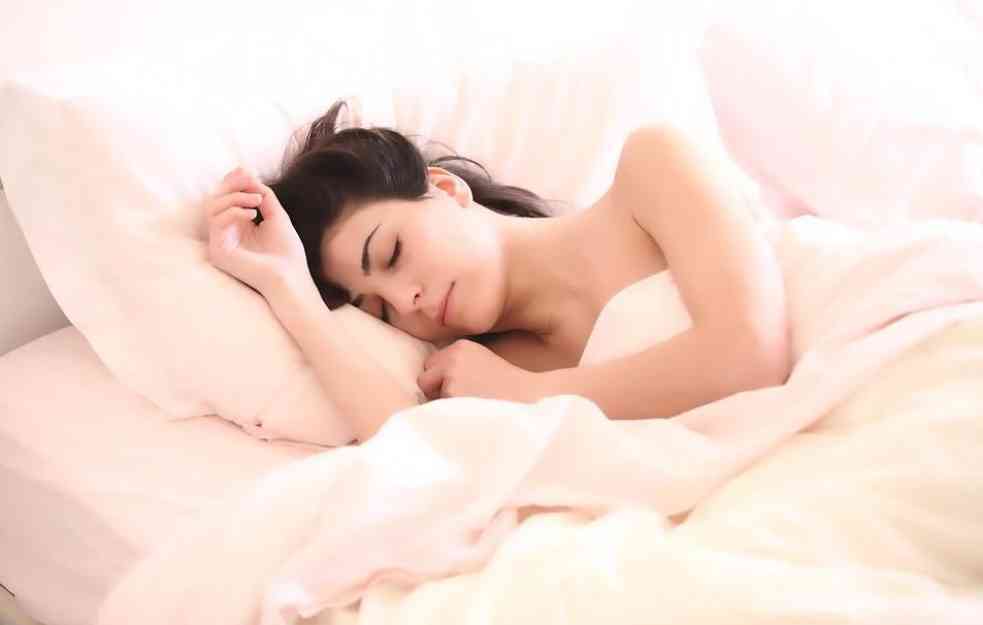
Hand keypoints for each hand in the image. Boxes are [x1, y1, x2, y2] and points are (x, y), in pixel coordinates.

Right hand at [204, 166, 310, 297]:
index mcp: (238, 226)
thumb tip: (249, 176)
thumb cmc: (287, 252)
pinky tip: (253, 215)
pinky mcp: (218, 251)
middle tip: (249, 179)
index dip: (232, 181)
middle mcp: (225, 234)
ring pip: (212, 208)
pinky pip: (217, 222)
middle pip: (214, 199)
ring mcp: (219, 243)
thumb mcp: (276, 216)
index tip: (247, 171)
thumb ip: (263, 195)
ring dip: (235, 197)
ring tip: (257, 201)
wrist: (291, 277)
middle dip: (231, 185)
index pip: (226, 198)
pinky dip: (234, 211)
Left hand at [417, 339, 543, 401]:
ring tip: (470, 406)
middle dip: (438, 392)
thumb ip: (457, 369)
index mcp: (461, 347)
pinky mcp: (450, 392)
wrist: (531, 400)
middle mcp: (453, 355)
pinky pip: (436, 410)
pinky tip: (471, 413)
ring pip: (429, 395)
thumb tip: (425, 383)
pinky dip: (449, 415)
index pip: (432, 366)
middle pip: (425, 379)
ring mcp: (451, 373)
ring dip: (443, 404)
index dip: (444, 382)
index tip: (464, 390)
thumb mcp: (482, 366)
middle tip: (466, 400)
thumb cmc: (507, 392)